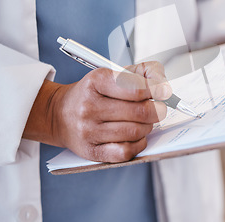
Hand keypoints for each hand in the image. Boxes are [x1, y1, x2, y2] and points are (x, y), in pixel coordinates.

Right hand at [24, 61, 171, 162]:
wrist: (60, 113)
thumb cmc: (94, 92)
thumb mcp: (114, 73)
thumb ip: (143, 72)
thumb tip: (163, 85)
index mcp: (97, 81)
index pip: (136, 88)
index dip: (156, 90)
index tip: (164, 91)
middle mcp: (90, 105)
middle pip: (140, 112)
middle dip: (156, 110)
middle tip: (157, 108)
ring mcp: (89, 130)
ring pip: (135, 132)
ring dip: (148, 127)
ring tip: (144, 121)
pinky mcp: (91, 151)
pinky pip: (125, 152)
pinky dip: (138, 144)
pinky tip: (136, 136)